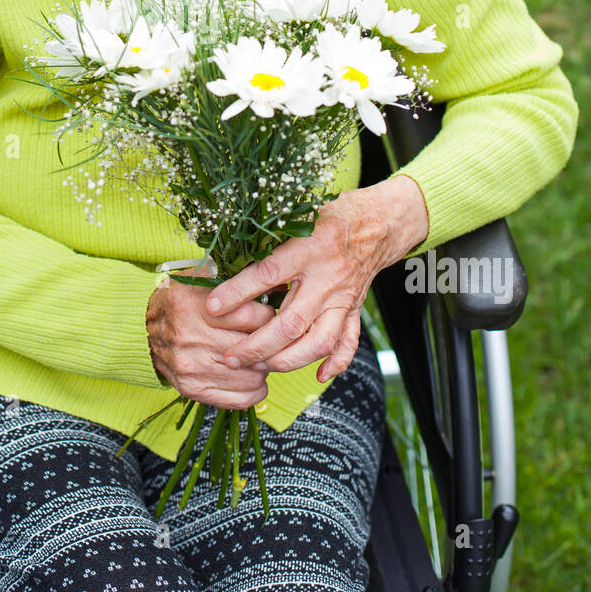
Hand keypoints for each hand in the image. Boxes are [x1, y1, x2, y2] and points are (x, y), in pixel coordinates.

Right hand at [146, 260, 276, 408]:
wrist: (141, 329)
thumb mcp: (198, 279)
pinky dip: (254, 390)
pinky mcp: (192, 389)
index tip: (266, 315)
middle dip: (267, 343)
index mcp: (192, 304)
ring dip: (261, 368)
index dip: (267, 316)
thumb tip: (273, 287)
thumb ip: (232, 280)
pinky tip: (251, 377)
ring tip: (257, 356)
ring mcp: (190, 367)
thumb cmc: (178, 302)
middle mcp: (189, 337)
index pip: (251, 316)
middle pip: (252, 348)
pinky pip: (239, 399)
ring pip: (251, 376)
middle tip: (267, 338)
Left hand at [204, 176, 429, 383]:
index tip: (212, 307)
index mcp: (309, 248)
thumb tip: (227, 259)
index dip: (237, 292)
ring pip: (317, 342)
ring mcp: (343, 299)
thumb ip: (268, 239)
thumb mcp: (297, 217)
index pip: (267, 274)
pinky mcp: (354, 310)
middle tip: (230, 357)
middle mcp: (326, 278)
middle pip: (291, 323)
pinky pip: (348, 343)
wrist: (378, 223)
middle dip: (257, 346)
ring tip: (260, 366)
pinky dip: (334, 363)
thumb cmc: (330, 216)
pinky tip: (316, 375)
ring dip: (287, 361)